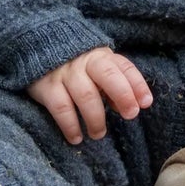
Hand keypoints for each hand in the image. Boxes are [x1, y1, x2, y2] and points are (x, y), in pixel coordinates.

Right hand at [28, 48, 153, 144]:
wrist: (38, 48)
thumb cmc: (76, 66)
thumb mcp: (97, 69)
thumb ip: (114, 85)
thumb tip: (126, 108)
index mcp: (101, 57)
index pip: (124, 68)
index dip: (137, 85)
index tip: (146, 103)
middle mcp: (84, 62)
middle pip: (108, 76)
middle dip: (123, 95)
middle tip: (130, 116)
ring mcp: (65, 73)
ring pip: (86, 96)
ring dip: (96, 119)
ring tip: (98, 134)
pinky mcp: (47, 87)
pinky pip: (61, 108)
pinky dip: (71, 125)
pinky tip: (76, 137)